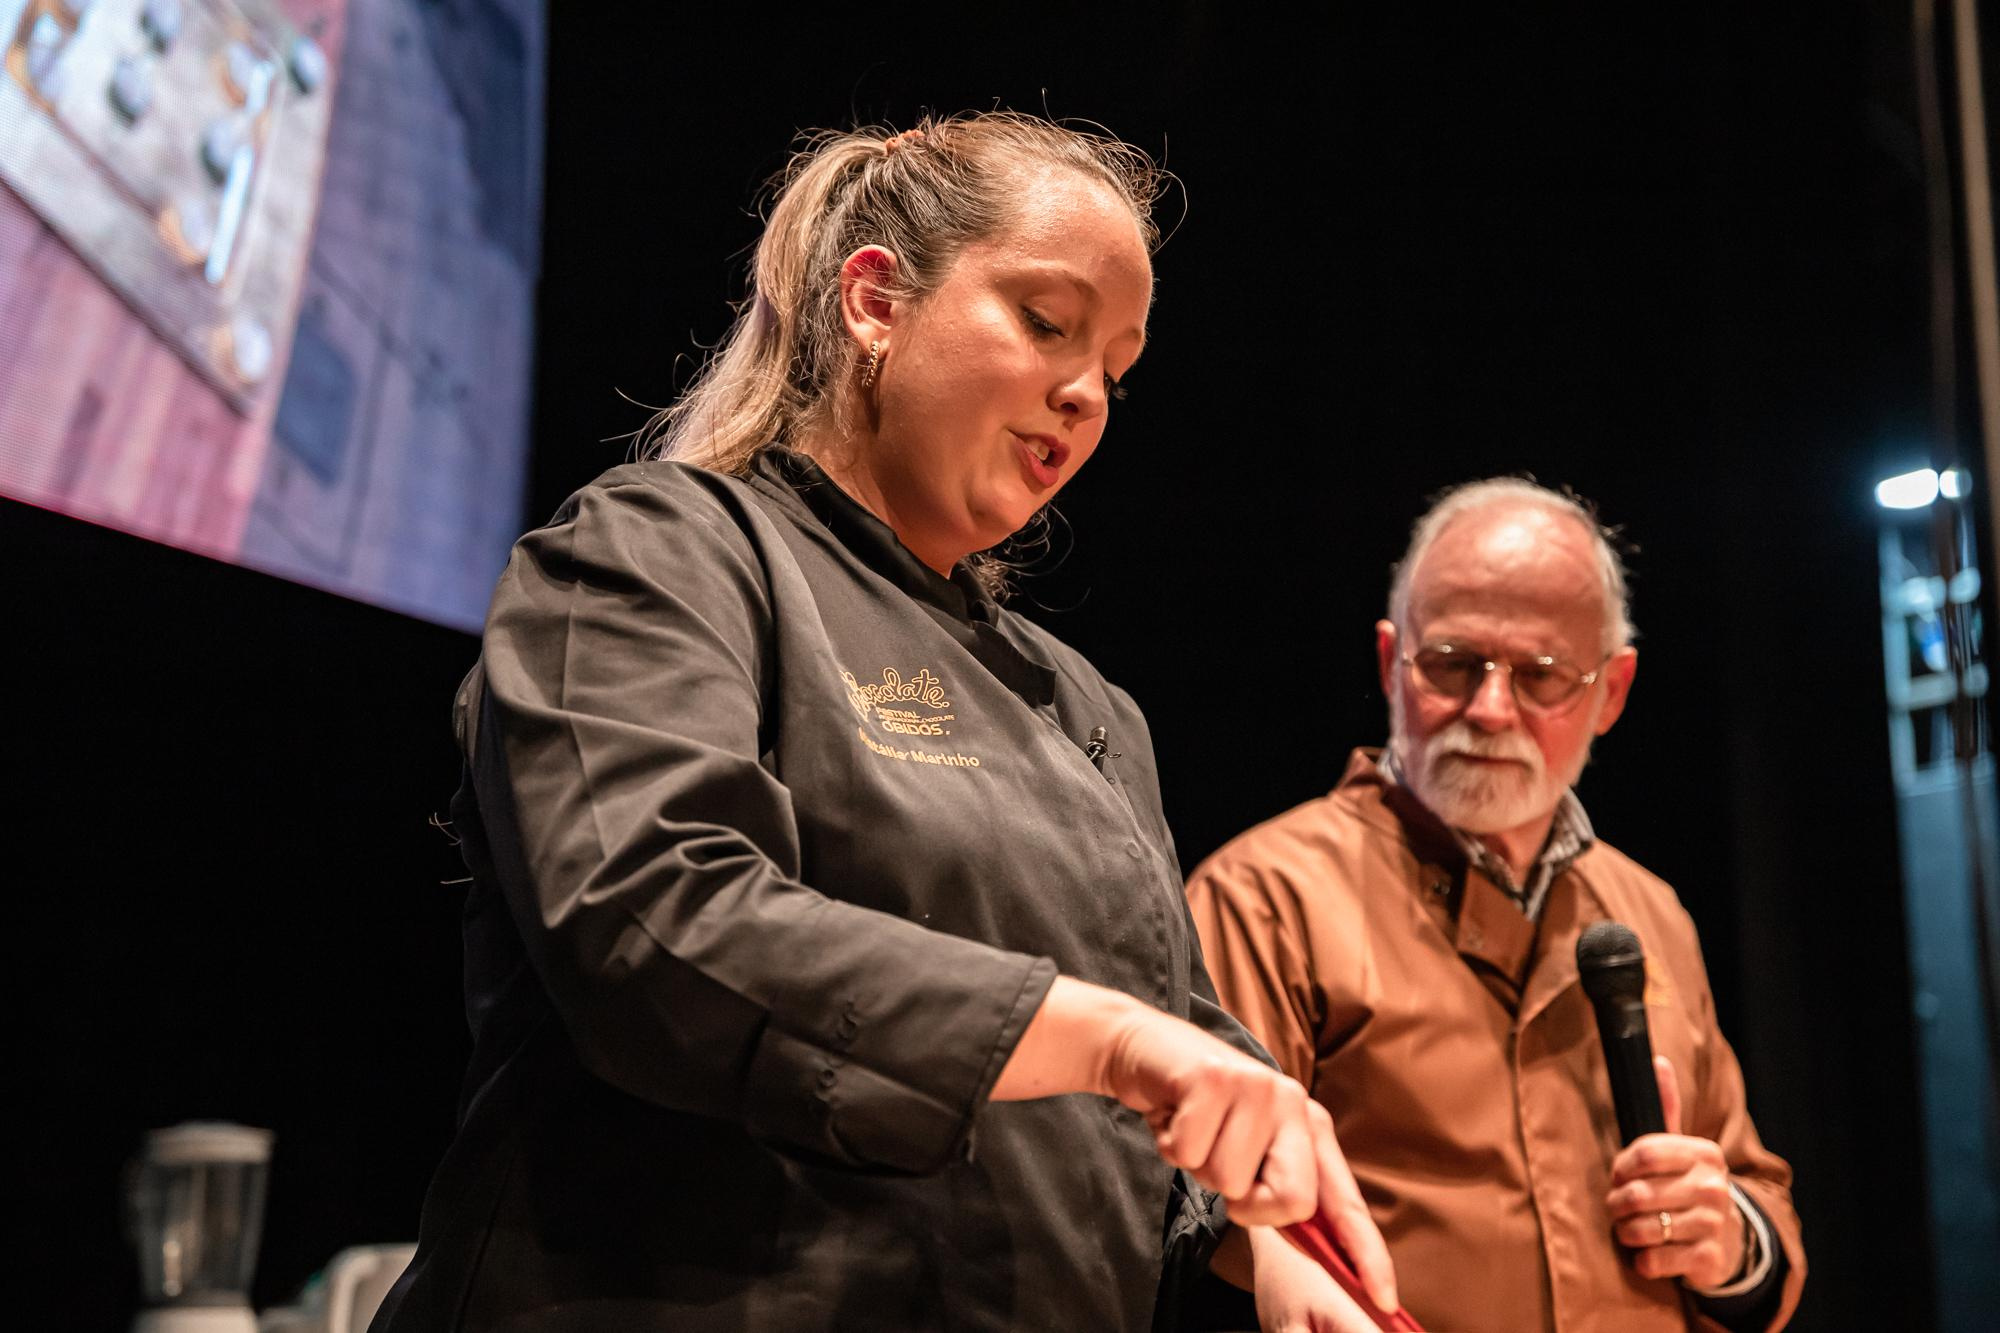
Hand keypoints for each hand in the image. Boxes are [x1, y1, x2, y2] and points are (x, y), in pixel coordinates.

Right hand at [1101, 1002, 1397, 1311]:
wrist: (1149, 1049)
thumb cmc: (1201, 1111)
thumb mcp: (1248, 1146)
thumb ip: (1277, 1187)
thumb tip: (1310, 1242)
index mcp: (1310, 1126)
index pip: (1345, 1201)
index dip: (1366, 1252)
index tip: (1384, 1299)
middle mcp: (1293, 1103)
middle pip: (1291, 1201)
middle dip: (1247, 1205)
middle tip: (1221, 1167)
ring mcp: (1256, 1086)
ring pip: (1228, 1181)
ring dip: (1198, 1167)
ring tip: (1194, 1131)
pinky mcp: (1213, 1078)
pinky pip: (1189, 1153)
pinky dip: (1171, 1145)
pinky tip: (1174, 1116)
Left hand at [1605, 1056, 1745, 1288]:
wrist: (1727, 1240)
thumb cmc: (1688, 1187)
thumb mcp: (1680, 1146)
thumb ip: (1666, 1105)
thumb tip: (1657, 1059)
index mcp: (1704, 1154)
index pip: (1642, 1153)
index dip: (1620, 1167)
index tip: (1619, 1174)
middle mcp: (1714, 1187)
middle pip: (1636, 1194)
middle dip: (1616, 1204)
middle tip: (1619, 1207)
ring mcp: (1714, 1224)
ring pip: (1640, 1229)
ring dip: (1626, 1232)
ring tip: (1631, 1228)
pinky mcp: (1709, 1260)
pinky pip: (1653, 1261)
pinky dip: (1643, 1260)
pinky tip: (1651, 1253)